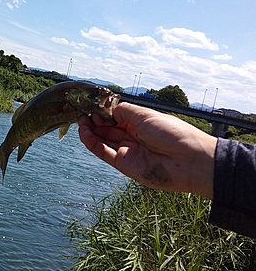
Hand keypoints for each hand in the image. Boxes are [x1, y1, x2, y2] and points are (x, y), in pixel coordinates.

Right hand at [78, 102, 216, 198]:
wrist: (189, 161)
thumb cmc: (172, 133)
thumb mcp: (146, 116)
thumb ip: (124, 111)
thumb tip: (108, 108)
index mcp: (140, 123)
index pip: (116, 116)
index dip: (102, 112)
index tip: (90, 105)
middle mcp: (133, 136)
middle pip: (107, 128)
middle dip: (94, 120)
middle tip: (81, 113)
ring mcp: (128, 151)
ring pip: (103, 141)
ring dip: (90, 132)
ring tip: (80, 122)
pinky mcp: (125, 165)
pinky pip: (104, 153)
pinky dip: (93, 144)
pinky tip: (85, 133)